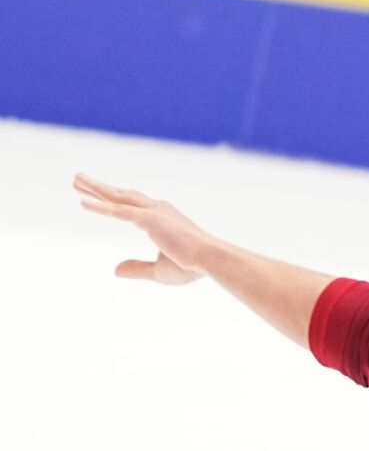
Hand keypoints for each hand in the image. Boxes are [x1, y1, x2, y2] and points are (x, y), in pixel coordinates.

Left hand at [72, 173, 213, 284]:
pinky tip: (82, 202)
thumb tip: (115, 269)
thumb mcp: (158, 271)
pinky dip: (100, 206)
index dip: (113, 199)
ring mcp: (152, 212)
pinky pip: (118, 210)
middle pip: (122, 195)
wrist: (209, 260)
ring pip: (118, 197)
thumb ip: (136, 268)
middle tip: (80, 179)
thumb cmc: (191, 266)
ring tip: (76, 180)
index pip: (132, 205)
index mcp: (162, 218)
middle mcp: (157, 209)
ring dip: (95, 188)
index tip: (96, 195)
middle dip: (100, 187)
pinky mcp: (148, 219)